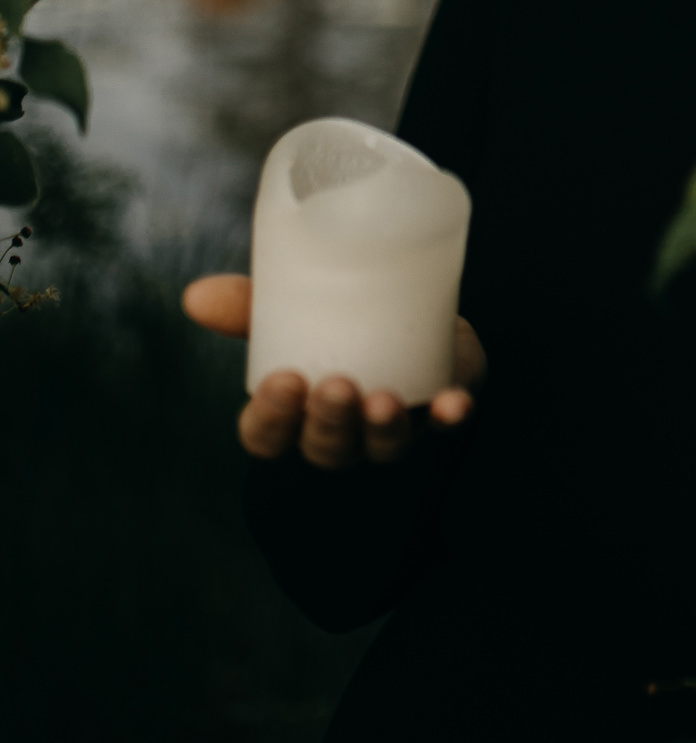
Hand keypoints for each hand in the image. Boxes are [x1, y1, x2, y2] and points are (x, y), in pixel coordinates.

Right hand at [182, 273, 485, 469]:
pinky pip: (446, 424)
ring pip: (382, 446)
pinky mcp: (439, 408)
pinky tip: (454, 404)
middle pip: (326, 448)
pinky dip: (450, 416)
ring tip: (380, 399)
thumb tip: (195, 295)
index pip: (268, 436)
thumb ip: (249, 303)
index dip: (271, 419)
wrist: (414, 307)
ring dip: (381, 428)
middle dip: (328, 423)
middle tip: (334, 386)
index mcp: (296, 412)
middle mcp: (342, 432)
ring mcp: (392, 426)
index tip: (281, 382)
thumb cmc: (337, 318)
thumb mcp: (294, 307)